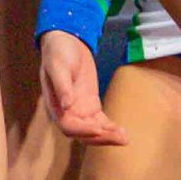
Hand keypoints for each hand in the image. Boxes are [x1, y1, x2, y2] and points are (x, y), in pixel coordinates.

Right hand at [39, 31, 124, 145]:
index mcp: (55, 105)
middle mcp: (67, 113)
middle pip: (83, 134)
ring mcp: (80, 111)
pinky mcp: (90, 106)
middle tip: (119, 137)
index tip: (98, 129)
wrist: (66, 41)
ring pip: (94, 131)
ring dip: (108, 136)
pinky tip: (122, 132)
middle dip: (101, 138)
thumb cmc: (58, 51)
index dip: (82, 130)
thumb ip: (62, 85)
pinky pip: (101, 122)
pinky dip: (110, 128)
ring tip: (124, 137)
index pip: (68, 125)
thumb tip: (66, 105)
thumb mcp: (58, 65)